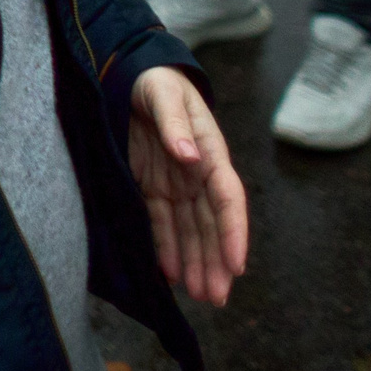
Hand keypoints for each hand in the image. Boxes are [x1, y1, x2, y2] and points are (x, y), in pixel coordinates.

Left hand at [128, 67, 247, 306]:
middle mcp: (198, 174)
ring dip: (196, 262)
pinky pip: (162, 222)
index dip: (233, 231)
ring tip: (200, 295)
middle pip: (211, 224)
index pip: (227, 198)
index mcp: (210, 152)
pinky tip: (171, 274)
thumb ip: (175, 124)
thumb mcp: (164, 94)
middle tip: (216, 297)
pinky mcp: (153, 186)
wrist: (133, 73)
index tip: (237, 264)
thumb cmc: (156, 80)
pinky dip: (167, 248)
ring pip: (190, 230)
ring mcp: (177, 183)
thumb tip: (189, 155)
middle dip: (216, 261)